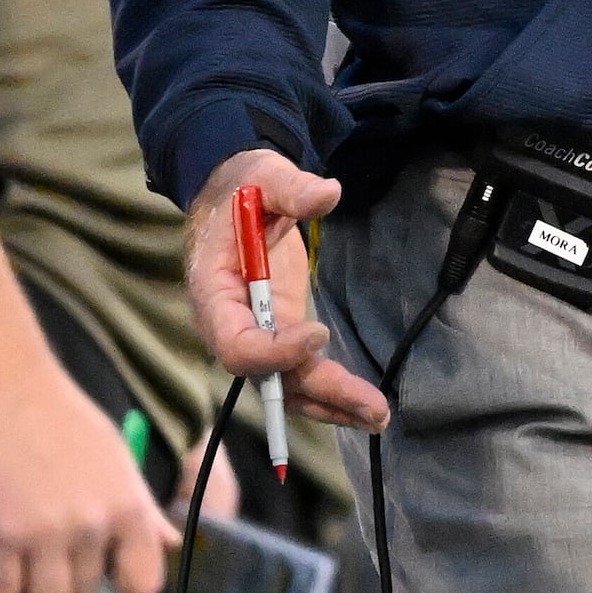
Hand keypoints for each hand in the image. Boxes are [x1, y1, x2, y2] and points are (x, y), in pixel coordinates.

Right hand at [0, 358, 174, 592]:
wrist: (8, 387)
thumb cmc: (64, 419)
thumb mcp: (118, 459)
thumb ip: (142, 510)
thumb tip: (172, 545)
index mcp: (128, 506)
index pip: (143, 581)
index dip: (124, 590)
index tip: (106, 589)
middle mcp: (93, 525)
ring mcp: (46, 533)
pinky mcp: (0, 535)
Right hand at [188, 149, 387, 431]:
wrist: (234, 197)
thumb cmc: (243, 188)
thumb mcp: (263, 176)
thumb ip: (291, 188)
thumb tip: (327, 194)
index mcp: (213, 294)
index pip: (236, 344)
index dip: (274, 351)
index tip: (318, 334)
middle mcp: (231, 327)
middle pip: (271, 377)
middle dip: (320, 391)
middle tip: (370, 407)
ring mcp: (257, 335)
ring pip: (289, 386)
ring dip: (332, 404)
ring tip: (378, 416)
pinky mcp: (280, 334)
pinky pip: (300, 374)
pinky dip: (330, 393)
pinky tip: (363, 408)